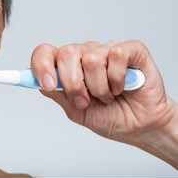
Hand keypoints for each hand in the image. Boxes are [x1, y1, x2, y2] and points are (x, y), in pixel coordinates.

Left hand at [31, 40, 176, 154]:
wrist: (139, 127)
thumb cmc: (109, 116)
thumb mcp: (75, 110)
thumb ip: (57, 93)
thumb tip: (39, 81)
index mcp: (67, 66)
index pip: (45, 52)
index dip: (41, 65)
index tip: (47, 84)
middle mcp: (85, 54)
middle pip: (67, 53)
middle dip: (73, 83)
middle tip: (85, 100)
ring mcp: (106, 50)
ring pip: (92, 59)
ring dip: (99, 87)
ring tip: (108, 95)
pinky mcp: (130, 50)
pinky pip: (116, 55)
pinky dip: (118, 79)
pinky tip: (123, 86)